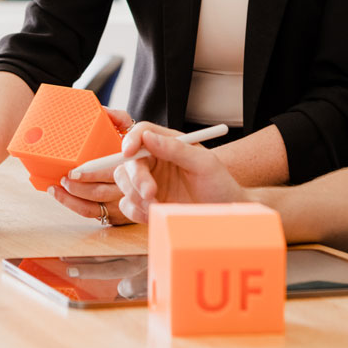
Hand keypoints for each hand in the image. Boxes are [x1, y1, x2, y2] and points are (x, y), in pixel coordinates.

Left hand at [49, 108, 132, 223]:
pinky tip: (62, 195)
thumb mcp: (135, 131)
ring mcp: (122, 205)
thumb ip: (120, 120)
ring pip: (92, 206)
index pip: (110, 172)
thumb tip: (103, 112)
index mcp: (134, 167)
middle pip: (97, 192)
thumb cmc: (140, 149)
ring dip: (70, 198)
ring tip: (57, 187)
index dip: (89, 174)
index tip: (72, 173)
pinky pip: (93, 213)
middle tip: (63, 177)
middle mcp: (129, 189)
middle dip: (76, 187)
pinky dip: (75, 206)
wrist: (156, 174)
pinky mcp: (117, 216)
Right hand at [111, 122, 246, 223]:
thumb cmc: (219, 184)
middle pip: (128, 160)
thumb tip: (148, 137)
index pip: (142, 133)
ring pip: (123, 182)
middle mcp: (155, 160)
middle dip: (135, 178)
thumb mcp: (204, 163)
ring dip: (136, 196)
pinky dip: (136, 211)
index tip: (129, 153)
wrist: (224, 214)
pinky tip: (154, 213)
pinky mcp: (145, 203)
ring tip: (160, 206)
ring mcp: (148, 182)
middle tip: (150, 193)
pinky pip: (126, 204)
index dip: (131, 140)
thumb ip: (176, 149)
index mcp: (169, 144)